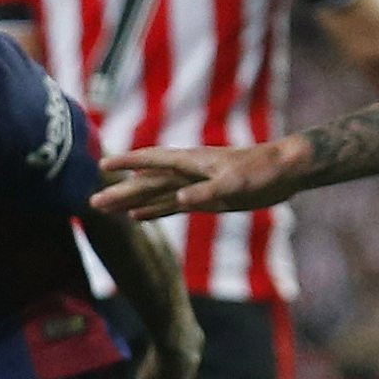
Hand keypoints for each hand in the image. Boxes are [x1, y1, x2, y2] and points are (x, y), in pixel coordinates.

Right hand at [95, 139, 299, 219]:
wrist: (285, 171)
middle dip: (120, 191)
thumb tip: (179, 199)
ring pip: (155, 193)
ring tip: (106, 209)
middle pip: (146, 182)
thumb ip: (207, 192)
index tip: (102, 165)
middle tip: (93, 202)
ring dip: (131, 201)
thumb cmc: (262, 171)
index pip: (152, 161)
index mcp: (191, 162)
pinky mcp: (205, 198)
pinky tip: (138, 217)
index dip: (127, 162)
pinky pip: (172, 204)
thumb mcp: (236, 184)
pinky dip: (154, 210)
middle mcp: (187, 172)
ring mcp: (194, 185)